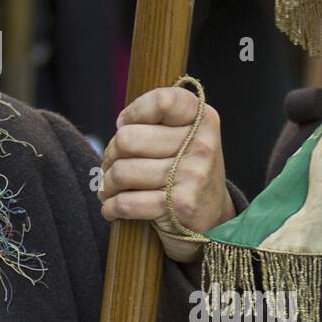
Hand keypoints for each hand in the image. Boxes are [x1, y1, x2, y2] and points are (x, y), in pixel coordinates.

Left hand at [97, 86, 235, 262]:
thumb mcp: (184, 137)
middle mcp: (202, 145)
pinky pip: (126, 203)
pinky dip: (111, 208)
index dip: (134, 112)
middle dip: (111, 155)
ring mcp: (194, 175)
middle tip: (114, 165)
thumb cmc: (184, 172)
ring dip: (108, 184)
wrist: (213, 221)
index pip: (161, 101)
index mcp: (203, 119)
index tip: (127, 125)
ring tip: (114, 188)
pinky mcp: (181, 206)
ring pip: (122, 172)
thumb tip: (121, 124)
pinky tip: (114, 208)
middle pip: (127, 139)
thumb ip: (157, 122)